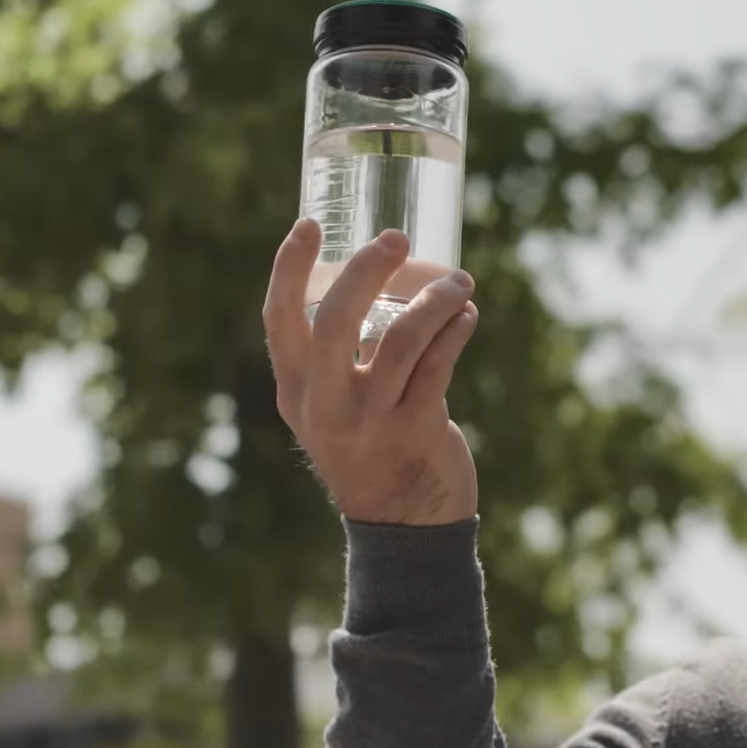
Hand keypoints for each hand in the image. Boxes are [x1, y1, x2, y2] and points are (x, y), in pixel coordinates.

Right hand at [263, 219, 480, 525]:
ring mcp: (370, 419)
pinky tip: (468, 314)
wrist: (402, 523)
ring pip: (401, 340)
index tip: (309, 224)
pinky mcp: (416, 429)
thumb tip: (374, 280)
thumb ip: (340, 356)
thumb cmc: (370, 444)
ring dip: (435, 301)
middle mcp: (325, 404)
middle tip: (397, 238)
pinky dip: (456, 332)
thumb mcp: (332, 408)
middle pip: (335, 321)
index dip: (289, 268)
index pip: (279, 319)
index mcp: (296, 390)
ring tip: (459, 280)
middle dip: (366, 271)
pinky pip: (438, 366)